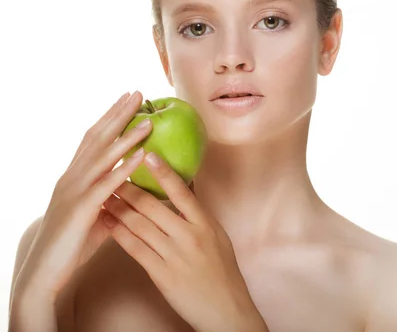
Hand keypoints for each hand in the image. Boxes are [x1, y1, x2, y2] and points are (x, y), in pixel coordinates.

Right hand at [14, 91, 152, 300]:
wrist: (45, 273)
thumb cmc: (71, 244)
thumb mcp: (95, 215)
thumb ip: (111, 199)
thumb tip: (132, 191)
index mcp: (74, 177)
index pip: (93, 139)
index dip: (110, 118)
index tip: (126, 100)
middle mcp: (72, 178)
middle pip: (98, 138)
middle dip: (119, 114)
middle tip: (138, 93)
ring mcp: (76, 191)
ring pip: (104, 156)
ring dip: (128, 136)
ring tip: (149, 121)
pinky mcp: (82, 208)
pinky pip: (108, 183)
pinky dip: (126, 166)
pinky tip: (142, 154)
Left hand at [102, 152, 268, 331]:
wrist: (225, 308)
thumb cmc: (223, 272)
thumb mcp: (218, 237)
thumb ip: (199, 217)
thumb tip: (185, 193)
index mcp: (205, 224)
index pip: (182, 192)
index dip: (164, 172)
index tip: (148, 154)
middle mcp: (189, 236)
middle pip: (153, 207)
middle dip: (129, 189)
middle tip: (112, 174)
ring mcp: (174, 255)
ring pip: (140, 225)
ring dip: (119, 209)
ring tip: (104, 196)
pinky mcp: (161, 274)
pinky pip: (135, 249)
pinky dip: (119, 234)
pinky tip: (109, 223)